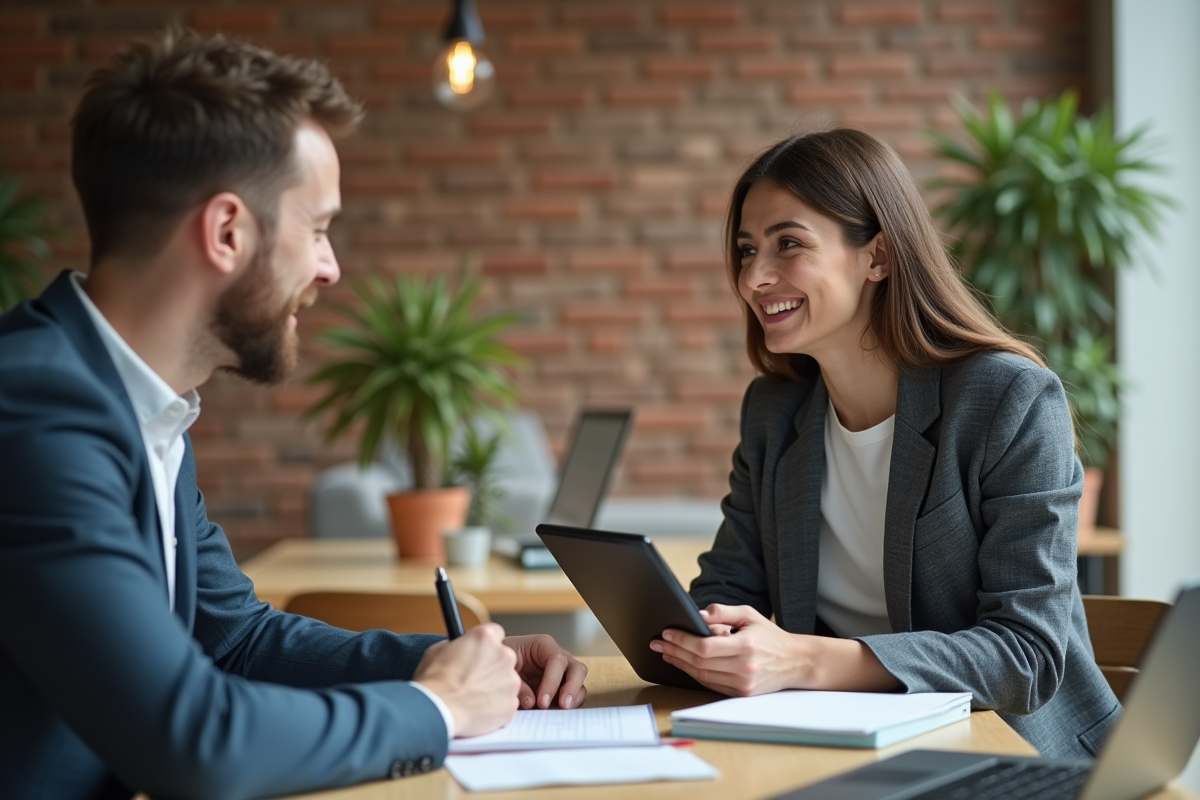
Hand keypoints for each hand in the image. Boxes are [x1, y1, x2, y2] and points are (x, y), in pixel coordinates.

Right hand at [413, 623, 520, 737]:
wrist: (437, 712)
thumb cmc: (434, 682)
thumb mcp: (438, 650)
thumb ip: (456, 646)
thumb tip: (460, 649)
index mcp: (485, 637)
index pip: (495, 632)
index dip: (486, 644)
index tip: (480, 652)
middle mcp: (503, 655)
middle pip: (504, 657)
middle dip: (492, 666)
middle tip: (475, 677)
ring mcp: (510, 679)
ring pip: (508, 680)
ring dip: (496, 686)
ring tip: (474, 696)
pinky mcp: (511, 702)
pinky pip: (507, 701)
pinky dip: (497, 705)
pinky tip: (479, 708)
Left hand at [504, 634, 587, 709]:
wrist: (497, 668)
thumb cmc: (501, 661)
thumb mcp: (505, 667)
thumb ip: (518, 684)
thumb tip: (531, 702)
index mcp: (543, 645)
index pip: (557, 660)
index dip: (553, 681)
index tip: (542, 702)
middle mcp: (558, 658)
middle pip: (578, 669)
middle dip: (572, 688)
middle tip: (563, 706)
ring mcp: (563, 673)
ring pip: (580, 684)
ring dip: (572, 700)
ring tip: (558, 713)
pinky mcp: (562, 688)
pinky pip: (574, 697)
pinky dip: (568, 707)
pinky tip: (554, 714)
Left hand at [651, 604, 900, 695]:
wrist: (796, 662)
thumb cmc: (770, 636)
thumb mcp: (749, 615)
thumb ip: (723, 612)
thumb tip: (698, 615)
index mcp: (745, 646)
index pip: (704, 647)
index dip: (682, 640)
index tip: (666, 633)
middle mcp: (744, 668)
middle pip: (699, 662)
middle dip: (675, 651)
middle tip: (658, 642)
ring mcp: (742, 684)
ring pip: (702, 675)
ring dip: (680, 664)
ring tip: (666, 652)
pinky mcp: (741, 694)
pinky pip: (710, 684)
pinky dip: (694, 674)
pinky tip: (683, 663)